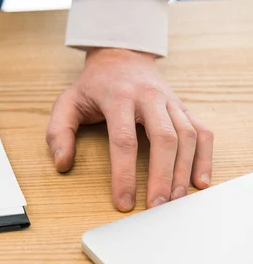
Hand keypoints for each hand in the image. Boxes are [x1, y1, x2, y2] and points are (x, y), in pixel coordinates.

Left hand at [46, 48, 213, 211]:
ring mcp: (170, 101)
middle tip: (156, 207)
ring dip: (183, 171)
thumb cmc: (93, 85)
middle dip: (161, 176)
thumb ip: (59, 132)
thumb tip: (63, 164)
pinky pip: (202, 131)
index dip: (124, 174)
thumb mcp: (66, 102)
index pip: (123, 140)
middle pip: (163, 139)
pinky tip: (199, 181)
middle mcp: (149, 97)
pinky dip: (205, 157)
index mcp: (118, 97)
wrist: (121, 55)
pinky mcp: (184, 107)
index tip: (123, 202)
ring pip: (187, 136)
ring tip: (175, 201)